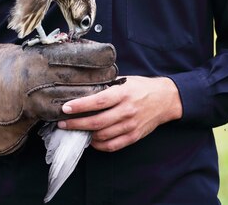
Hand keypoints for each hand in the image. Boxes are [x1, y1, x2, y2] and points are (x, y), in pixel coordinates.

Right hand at [0, 40, 118, 155]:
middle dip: (105, 74)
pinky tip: (93, 102)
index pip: (85, 54)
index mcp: (47, 54)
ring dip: (100, 91)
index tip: (110, 54)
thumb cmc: (32, 61)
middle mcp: (45, 75)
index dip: (102, 55)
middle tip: (113, 72)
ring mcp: (45, 95)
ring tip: (106, 85)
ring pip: (84, 95)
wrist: (4, 85)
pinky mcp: (46, 111)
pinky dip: (86, 106)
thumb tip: (101, 51)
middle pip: (88, 76)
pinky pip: (74, 110)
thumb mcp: (46, 47)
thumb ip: (70, 48)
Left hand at [58, 75, 182, 151]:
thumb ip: (108, 87)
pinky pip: (112, 145)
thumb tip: (85, 90)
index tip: (65, 107)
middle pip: (97, 122)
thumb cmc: (142, 87)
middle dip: (76, 124)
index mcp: (124, 94)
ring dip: (85, 134)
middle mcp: (127, 111)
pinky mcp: (133, 137)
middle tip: (62, 123)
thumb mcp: (126, 81)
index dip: (81, 106)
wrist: (165, 99)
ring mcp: (130, 126)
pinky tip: (90, 139)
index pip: (99, 101)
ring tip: (73, 130)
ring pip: (102, 136)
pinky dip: (98, 145)